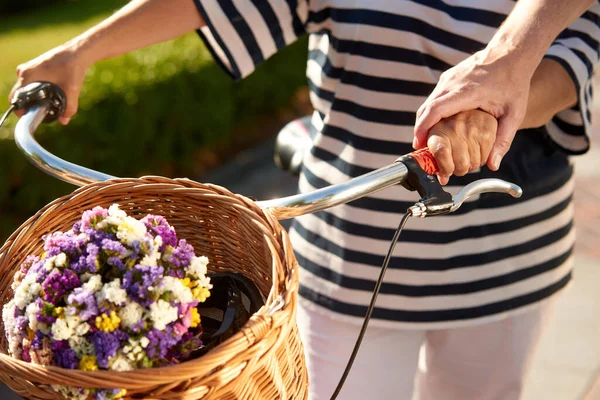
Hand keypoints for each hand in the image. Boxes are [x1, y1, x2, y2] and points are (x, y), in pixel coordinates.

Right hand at [8, 44, 88, 124]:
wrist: (77, 52)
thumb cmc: (73, 68)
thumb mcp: (72, 90)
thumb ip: (69, 108)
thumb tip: (64, 121)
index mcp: (28, 75)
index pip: (15, 98)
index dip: (21, 110)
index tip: (30, 117)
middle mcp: (24, 71)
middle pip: (20, 94)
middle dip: (30, 105)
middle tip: (42, 112)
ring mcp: (28, 68)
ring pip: (26, 89)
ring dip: (34, 97)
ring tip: (47, 103)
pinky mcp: (33, 67)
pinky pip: (30, 83)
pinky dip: (37, 90)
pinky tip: (49, 94)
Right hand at [413, 47, 532, 170]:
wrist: (511, 53)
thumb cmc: (514, 82)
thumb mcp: (513, 114)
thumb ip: (503, 140)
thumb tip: (493, 165)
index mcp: (467, 92)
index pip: (435, 110)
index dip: (423, 128)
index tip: (419, 144)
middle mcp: (452, 83)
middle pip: (425, 109)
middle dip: (420, 130)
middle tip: (421, 148)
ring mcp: (448, 78)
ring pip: (428, 103)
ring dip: (424, 121)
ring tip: (427, 139)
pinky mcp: (447, 77)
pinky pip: (434, 97)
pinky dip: (431, 112)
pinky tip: (437, 124)